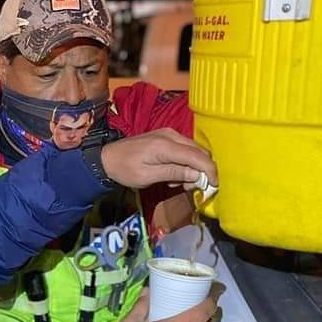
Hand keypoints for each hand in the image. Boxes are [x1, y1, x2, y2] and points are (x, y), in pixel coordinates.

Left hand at [101, 128, 217, 189]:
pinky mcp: (167, 137)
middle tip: (190, 188)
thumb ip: (174, 173)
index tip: (214, 186)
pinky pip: (185, 149)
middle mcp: (171, 135)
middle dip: (202, 171)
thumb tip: (197, 175)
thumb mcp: (148, 177)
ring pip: (194, 151)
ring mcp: (169, 134)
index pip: (198, 156)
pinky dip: (185, 163)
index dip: (210, 171)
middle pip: (200, 152)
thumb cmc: (124, 170)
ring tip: (178, 183)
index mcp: (166, 145)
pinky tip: (173, 174)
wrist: (107, 158)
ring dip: (193, 168)